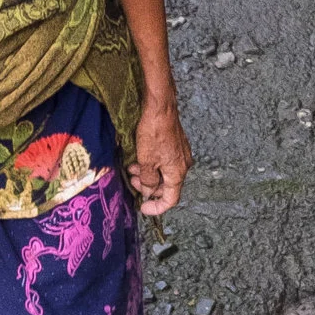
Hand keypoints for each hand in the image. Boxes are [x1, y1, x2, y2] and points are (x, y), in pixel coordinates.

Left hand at [129, 92, 190, 216]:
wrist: (160, 107)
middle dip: (149, 188)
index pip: (171, 199)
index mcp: (178, 172)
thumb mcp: (146, 161)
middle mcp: (183, 165)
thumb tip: (149, 192)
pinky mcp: (176, 145)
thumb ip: (148, 181)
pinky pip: (165, 162)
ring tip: (132, 168)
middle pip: (167, 187)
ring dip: (148, 175)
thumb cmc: (154, 132)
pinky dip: (152, 165)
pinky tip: (140, 159)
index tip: (143, 207)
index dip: (157, 208)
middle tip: (133, 182)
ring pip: (164, 173)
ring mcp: (180, 154)